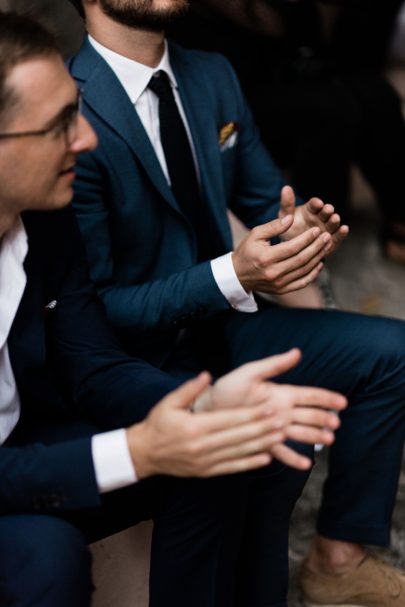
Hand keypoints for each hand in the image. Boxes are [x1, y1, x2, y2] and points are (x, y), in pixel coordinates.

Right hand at [126, 372, 285, 478]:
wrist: (144, 453)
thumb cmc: (158, 424)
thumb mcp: (169, 402)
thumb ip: (189, 389)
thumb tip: (207, 375)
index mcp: (194, 426)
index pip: (229, 419)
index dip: (251, 413)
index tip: (269, 407)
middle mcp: (202, 445)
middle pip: (239, 436)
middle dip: (262, 428)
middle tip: (282, 420)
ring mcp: (205, 461)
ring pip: (239, 452)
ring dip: (261, 445)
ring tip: (280, 436)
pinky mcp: (206, 472)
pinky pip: (232, 468)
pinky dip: (250, 463)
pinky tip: (266, 458)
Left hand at [195, 349, 347, 469]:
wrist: (207, 408)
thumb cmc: (227, 388)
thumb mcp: (250, 372)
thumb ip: (274, 365)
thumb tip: (297, 352)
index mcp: (281, 393)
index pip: (309, 395)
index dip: (326, 398)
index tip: (342, 403)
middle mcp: (281, 411)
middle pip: (309, 416)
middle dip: (324, 419)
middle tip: (335, 424)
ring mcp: (274, 428)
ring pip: (300, 433)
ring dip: (314, 437)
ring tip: (327, 441)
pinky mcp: (263, 442)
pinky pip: (282, 452)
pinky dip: (293, 458)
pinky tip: (305, 464)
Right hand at [232, 214, 330, 293]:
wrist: (238, 275)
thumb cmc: (247, 252)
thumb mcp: (255, 234)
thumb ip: (273, 226)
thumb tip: (291, 218)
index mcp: (266, 258)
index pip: (293, 247)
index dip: (307, 238)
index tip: (317, 230)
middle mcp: (274, 272)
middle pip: (302, 259)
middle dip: (317, 246)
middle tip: (327, 236)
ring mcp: (279, 283)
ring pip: (304, 270)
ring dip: (318, 257)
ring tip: (326, 246)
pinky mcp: (282, 290)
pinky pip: (302, 282)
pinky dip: (313, 273)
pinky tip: (319, 262)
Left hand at [278, 185, 348, 255]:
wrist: (290, 249)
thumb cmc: (287, 229)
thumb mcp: (285, 216)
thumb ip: (287, 203)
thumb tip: (286, 187)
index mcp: (310, 210)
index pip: (314, 205)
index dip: (316, 204)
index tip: (317, 203)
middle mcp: (320, 218)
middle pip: (325, 213)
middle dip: (327, 211)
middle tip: (328, 209)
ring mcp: (326, 229)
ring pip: (332, 224)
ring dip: (334, 221)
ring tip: (335, 218)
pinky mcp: (330, 241)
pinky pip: (337, 237)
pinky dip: (341, 233)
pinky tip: (344, 229)